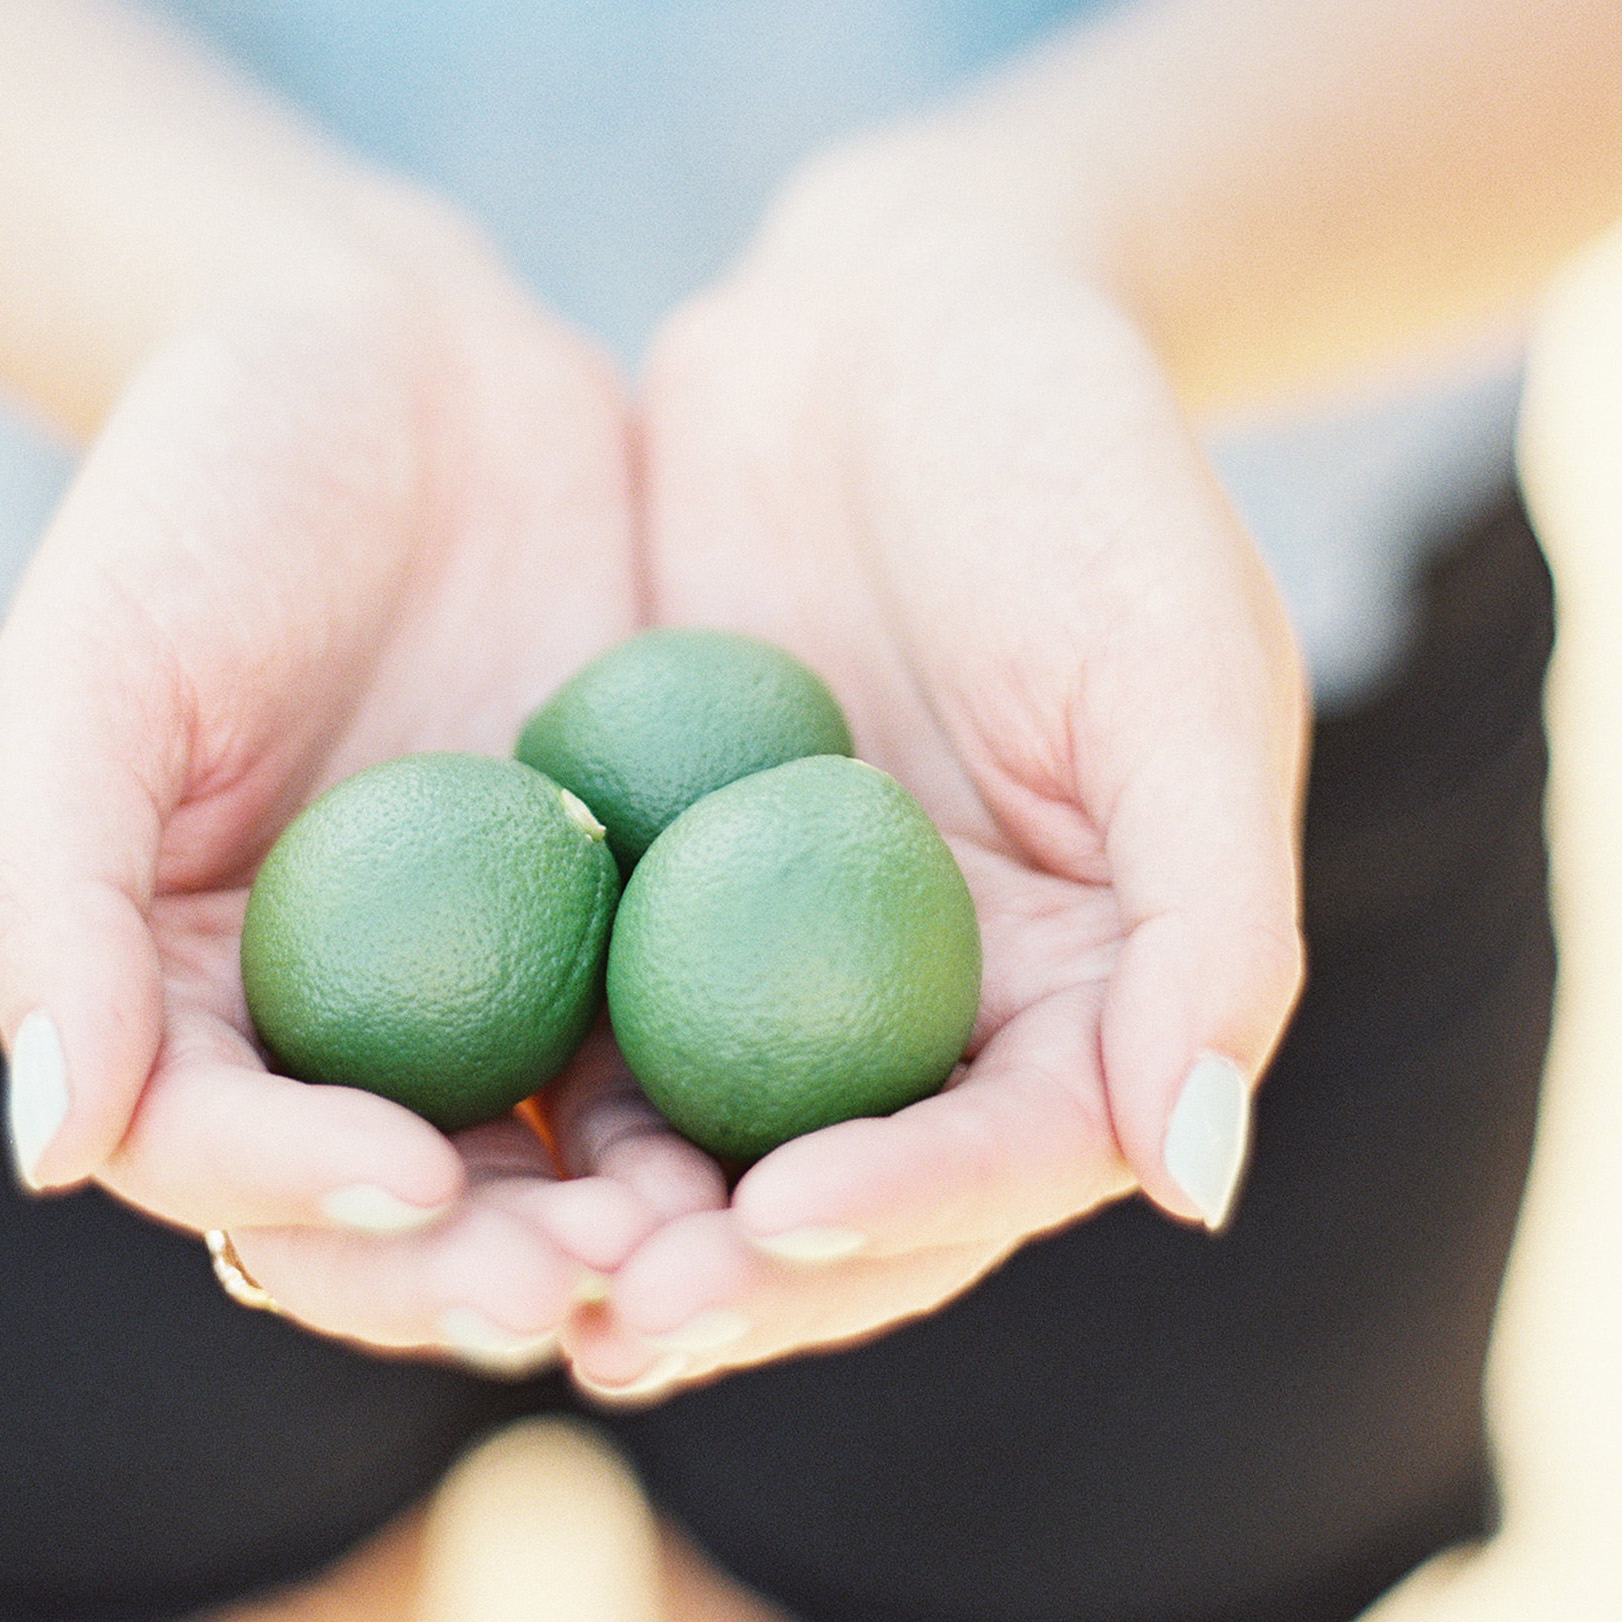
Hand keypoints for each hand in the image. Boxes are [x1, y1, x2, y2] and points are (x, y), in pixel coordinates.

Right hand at [0, 205, 720, 1370]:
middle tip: (601, 1274)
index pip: (223, 1163)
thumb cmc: (196, 486)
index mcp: (176, 1002)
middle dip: (488, 1275)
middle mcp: (336, 1026)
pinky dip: (735, 1100)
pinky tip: (821, 1117)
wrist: (389, 345)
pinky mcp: (628, 920)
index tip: (418, 1188)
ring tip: (722, 1237)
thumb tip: (52, 1152)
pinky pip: (680, 1034)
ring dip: (631, 1234)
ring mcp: (494, 984)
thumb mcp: (92, 667)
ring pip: (553, 1165)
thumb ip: (54, 904)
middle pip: (398, 1219)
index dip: (308, 1207)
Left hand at [559, 145, 1306, 1399]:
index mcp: (1097, 988)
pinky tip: (408, 1121)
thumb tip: (1193, 1185)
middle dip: (729, 1278)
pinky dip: (519, 1078)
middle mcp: (944, 1004)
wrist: (909, 304)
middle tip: (600, 1316)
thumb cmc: (1082, 461)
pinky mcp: (662, 885)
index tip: (772, 1226)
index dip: (904, 1214)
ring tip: (486, 1268)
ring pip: (700, 1139)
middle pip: (841, 1199)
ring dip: (602, 1225)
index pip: (1010, 1156)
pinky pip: (587, 1008)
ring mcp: (790, 951)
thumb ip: (1212, 922)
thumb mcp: (1177, 663)